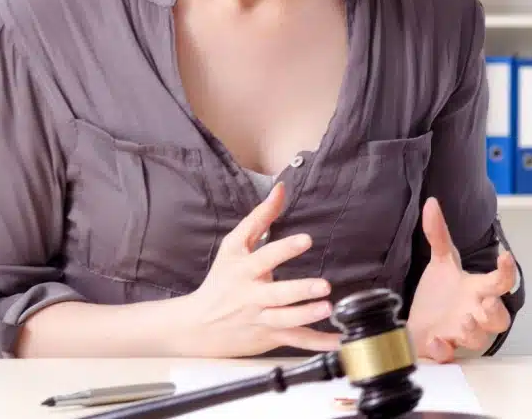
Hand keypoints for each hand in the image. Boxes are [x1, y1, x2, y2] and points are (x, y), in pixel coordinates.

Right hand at [175, 181, 340, 356]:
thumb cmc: (220, 280)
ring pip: (285, 320)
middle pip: (277, 294)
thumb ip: (260, 217)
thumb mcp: (234, 246)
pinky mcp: (268, 337)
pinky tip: (336, 341)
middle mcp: (252, 296)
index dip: (284, 249)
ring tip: (328, 308)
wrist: (196, 326)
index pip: (265, 257)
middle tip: (324, 286)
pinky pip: (294, 340)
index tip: (305, 240)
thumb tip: (281, 189)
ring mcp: (261, 319)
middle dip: (300, 290)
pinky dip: (316, 342)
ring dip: (307, 315)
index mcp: (244, 271)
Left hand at [407, 197, 518, 361]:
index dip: (507, 270)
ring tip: (460, 322)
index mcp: (478, 290)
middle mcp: (475, 313)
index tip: (505, 256)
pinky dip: (445, 350)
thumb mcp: (440, 263)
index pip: (502, 282)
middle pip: (501, 319)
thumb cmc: (438, 295)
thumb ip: (438, 234)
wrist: (418, 322)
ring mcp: (461, 334)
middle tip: (484, 303)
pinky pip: (451, 356)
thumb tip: (431, 203)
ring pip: (480, 340)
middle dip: (495, 313)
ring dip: (474, 332)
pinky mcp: (444, 350)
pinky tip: (436, 341)